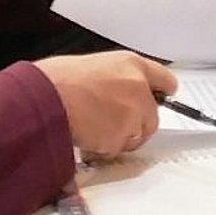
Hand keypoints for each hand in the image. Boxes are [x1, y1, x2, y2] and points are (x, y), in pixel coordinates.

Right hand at [36, 51, 175, 158]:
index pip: (164, 79)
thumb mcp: (96, 67)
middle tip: (112, 125)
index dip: (163, 91)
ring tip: (93, 127)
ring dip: (118, 138)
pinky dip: (104, 149)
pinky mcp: (123, 136)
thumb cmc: (62, 79)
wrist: (49, 96)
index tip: (166, 96)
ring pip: (135, 136)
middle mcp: (138, 87)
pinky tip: (87, 135)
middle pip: (152, 117)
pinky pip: (117, 150)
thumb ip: (117, 79)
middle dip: (136, 125)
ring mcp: (133, 113)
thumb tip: (120, 94)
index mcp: (131, 65)